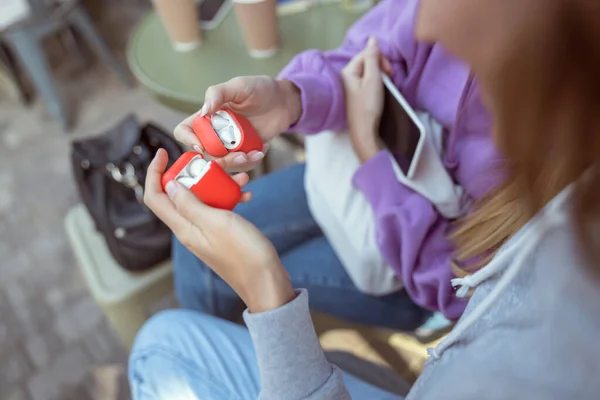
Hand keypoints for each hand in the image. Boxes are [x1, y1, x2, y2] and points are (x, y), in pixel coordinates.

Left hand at [144, 149, 295, 311]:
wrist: (266, 281)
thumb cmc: (244, 253)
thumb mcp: (217, 222)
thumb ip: (191, 204)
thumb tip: (170, 186)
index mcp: (183, 227)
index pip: (155, 197)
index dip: (154, 173)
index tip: (165, 152)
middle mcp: (190, 229)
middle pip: (179, 193)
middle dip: (194, 173)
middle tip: (213, 162)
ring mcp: (205, 232)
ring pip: (203, 198)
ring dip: (217, 183)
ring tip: (240, 176)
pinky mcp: (221, 234)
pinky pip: (219, 208)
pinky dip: (230, 197)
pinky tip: (246, 194)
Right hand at [174, 76, 301, 172]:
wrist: (283, 101)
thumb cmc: (259, 89)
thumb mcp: (238, 86)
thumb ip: (218, 94)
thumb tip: (203, 112)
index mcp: (207, 116)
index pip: (184, 130)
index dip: (188, 140)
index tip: (202, 147)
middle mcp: (215, 132)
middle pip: (205, 155)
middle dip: (222, 160)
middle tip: (240, 156)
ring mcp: (230, 144)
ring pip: (224, 164)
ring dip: (239, 164)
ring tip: (256, 153)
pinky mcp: (245, 152)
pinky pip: (243, 165)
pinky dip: (253, 161)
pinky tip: (263, 148)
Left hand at [342, 37, 389, 162]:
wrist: (365, 133)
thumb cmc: (368, 107)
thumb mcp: (373, 79)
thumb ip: (373, 58)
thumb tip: (372, 38)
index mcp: (348, 71)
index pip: (366, 54)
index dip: (380, 59)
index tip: (389, 72)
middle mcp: (348, 78)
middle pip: (368, 63)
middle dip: (381, 68)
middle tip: (390, 78)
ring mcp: (353, 88)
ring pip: (371, 73)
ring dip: (382, 77)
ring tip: (387, 88)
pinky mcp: (358, 97)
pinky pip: (370, 83)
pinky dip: (378, 85)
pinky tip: (382, 94)